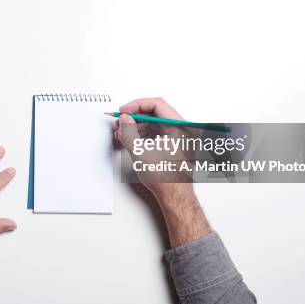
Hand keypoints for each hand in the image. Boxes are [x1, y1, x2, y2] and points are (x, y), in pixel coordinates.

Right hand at [114, 98, 209, 246]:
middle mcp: (182, 130)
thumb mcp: (141, 152)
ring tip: (122, 132)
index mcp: (180, 127)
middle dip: (135, 117)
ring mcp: (179, 139)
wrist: (175, 198)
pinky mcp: (174, 146)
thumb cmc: (166, 179)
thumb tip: (125, 119)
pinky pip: (157, 133)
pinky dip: (143, 135)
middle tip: (121, 121)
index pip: (157, 105)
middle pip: (156, 113)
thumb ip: (129, 132)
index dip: (137, 105)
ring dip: (137, 126)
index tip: (125, 111)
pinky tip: (130, 139)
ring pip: (155, 124)